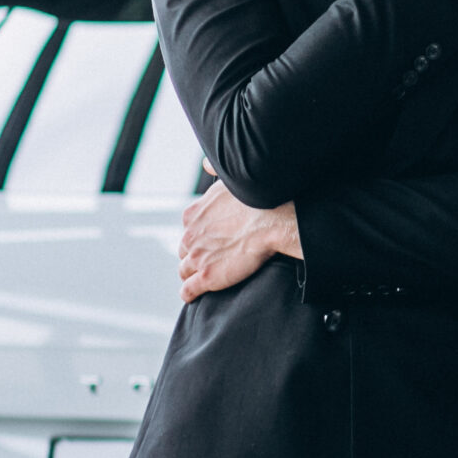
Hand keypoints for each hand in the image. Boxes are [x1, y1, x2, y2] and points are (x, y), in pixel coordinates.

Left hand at [176, 177, 300, 302]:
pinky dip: (190, 294)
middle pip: (184, 251)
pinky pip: (188, 291)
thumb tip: (206, 163)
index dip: (200, 237)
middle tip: (213, 259)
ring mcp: (196, 258)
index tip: (212, 241)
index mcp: (192, 215)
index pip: (188, 231)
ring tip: (206, 278)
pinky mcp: (206, 277)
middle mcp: (189, 236)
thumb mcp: (230, 179)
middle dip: (195, 255)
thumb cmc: (257, 198)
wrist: (272, 219)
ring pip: (184, 271)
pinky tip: (195, 295)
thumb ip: (214, 171)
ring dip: (193, 274)